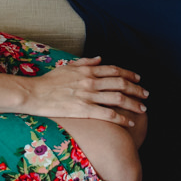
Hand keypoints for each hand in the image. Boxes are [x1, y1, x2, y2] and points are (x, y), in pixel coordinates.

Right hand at [20, 57, 148, 127]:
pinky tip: (129, 122)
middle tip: (146, 94)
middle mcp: (91, 81)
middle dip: (136, 89)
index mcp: (88, 70)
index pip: (114, 70)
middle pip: (121, 83)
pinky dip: (121, 118)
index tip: (138, 78)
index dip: (129, 74)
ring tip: (142, 108)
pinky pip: (108, 114)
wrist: (34, 93)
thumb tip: (99, 58)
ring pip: (118, 98)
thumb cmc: (49, 81)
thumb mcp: (67, 66)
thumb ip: (85, 62)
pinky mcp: (84, 110)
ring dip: (133, 103)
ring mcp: (88, 96)